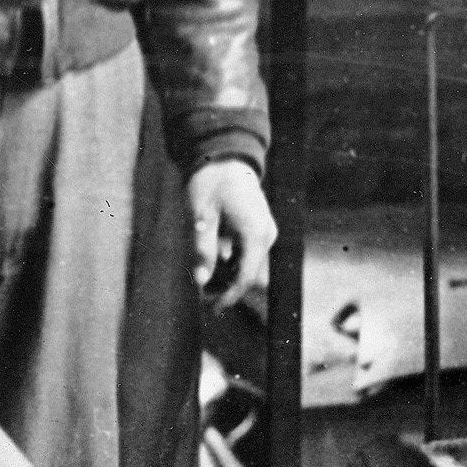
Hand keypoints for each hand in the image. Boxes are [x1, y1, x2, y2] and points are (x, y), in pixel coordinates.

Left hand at [189, 158, 276, 307]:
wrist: (225, 156)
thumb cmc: (211, 184)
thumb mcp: (201, 218)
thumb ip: (203, 251)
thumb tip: (202, 282)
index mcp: (255, 233)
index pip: (246, 277)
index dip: (229, 297)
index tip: (212, 310)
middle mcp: (266, 234)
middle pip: (248, 273)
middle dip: (226, 287)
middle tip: (201, 294)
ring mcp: (265, 230)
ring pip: (248, 264)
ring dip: (228, 274)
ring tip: (204, 274)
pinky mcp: (260, 227)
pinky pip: (248, 252)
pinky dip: (232, 260)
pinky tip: (214, 255)